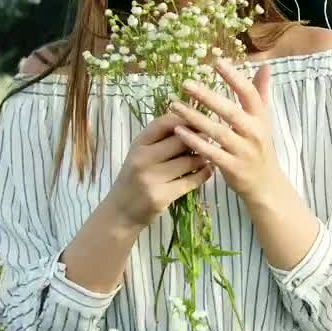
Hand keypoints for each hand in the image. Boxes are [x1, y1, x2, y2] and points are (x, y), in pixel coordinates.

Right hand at [103, 110, 212, 228]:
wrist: (121, 211)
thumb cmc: (135, 177)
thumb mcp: (141, 153)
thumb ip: (162, 138)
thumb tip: (194, 121)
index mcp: (138, 143)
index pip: (164, 122)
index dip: (186, 118)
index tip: (199, 121)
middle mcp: (142, 158)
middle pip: (181, 140)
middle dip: (200, 138)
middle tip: (210, 139)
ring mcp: (151, 178)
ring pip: (190, 161)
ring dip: (203, 158)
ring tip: (207, 156)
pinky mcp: (161, 196)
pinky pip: (192, 181)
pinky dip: (204, 174)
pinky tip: (207, 170)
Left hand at [166, 58, 284, 201]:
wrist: (265, 183)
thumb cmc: (259, 146)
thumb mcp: (264, 119)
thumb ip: (262, 92)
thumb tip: (265, 66)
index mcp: (260, 117)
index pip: (249, 93)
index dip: (234, 77)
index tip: (217, 62)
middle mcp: (254, 132)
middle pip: (230, 111)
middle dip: (207, 96)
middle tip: (185, 83)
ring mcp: (243, 150)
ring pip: (218, 132)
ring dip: (195, 118)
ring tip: (174, 105)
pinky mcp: (232, 167)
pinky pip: (212, 152)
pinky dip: (195, 142)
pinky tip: (178, 131)